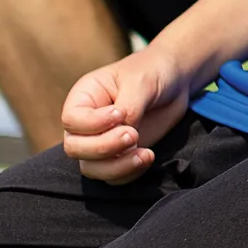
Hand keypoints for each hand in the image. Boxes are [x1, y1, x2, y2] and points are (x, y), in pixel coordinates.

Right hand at [61, 46, 193, 183]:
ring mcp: (102, 142)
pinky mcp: (120, 155)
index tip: (120, 114)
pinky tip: (148, 157)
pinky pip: (114, 176)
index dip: (93, 124)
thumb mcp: (140, 82)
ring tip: (145, 154)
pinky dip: (129, 173)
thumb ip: (128, 107)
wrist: (175, 79)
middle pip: (76, 148)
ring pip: (92, 168)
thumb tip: (124, 132)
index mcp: (84, 98)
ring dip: (117, 166)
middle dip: (104, 147)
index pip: (71, 121)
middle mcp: (87, 124)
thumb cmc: (152, 71)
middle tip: (134, 135)